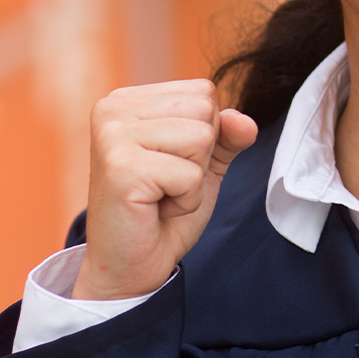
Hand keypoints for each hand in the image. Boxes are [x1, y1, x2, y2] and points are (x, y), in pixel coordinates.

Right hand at [74, 80, 257, 299]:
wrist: (130, 265)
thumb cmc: (162, 212)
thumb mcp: (202, 165)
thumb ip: (226, 136)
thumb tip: (245, 121)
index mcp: (128, 100)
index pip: (203, 92)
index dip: (203, 137)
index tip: (169, 165)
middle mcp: (113, 109)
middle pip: (205, 110)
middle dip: (199, 156)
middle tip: (165, 184)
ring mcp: (113, 136)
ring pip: (201, 137)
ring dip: (193, 178)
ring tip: (160, 195)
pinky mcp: (121, 168)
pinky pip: (191, 174)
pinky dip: (186, 200)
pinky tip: (156, 209)